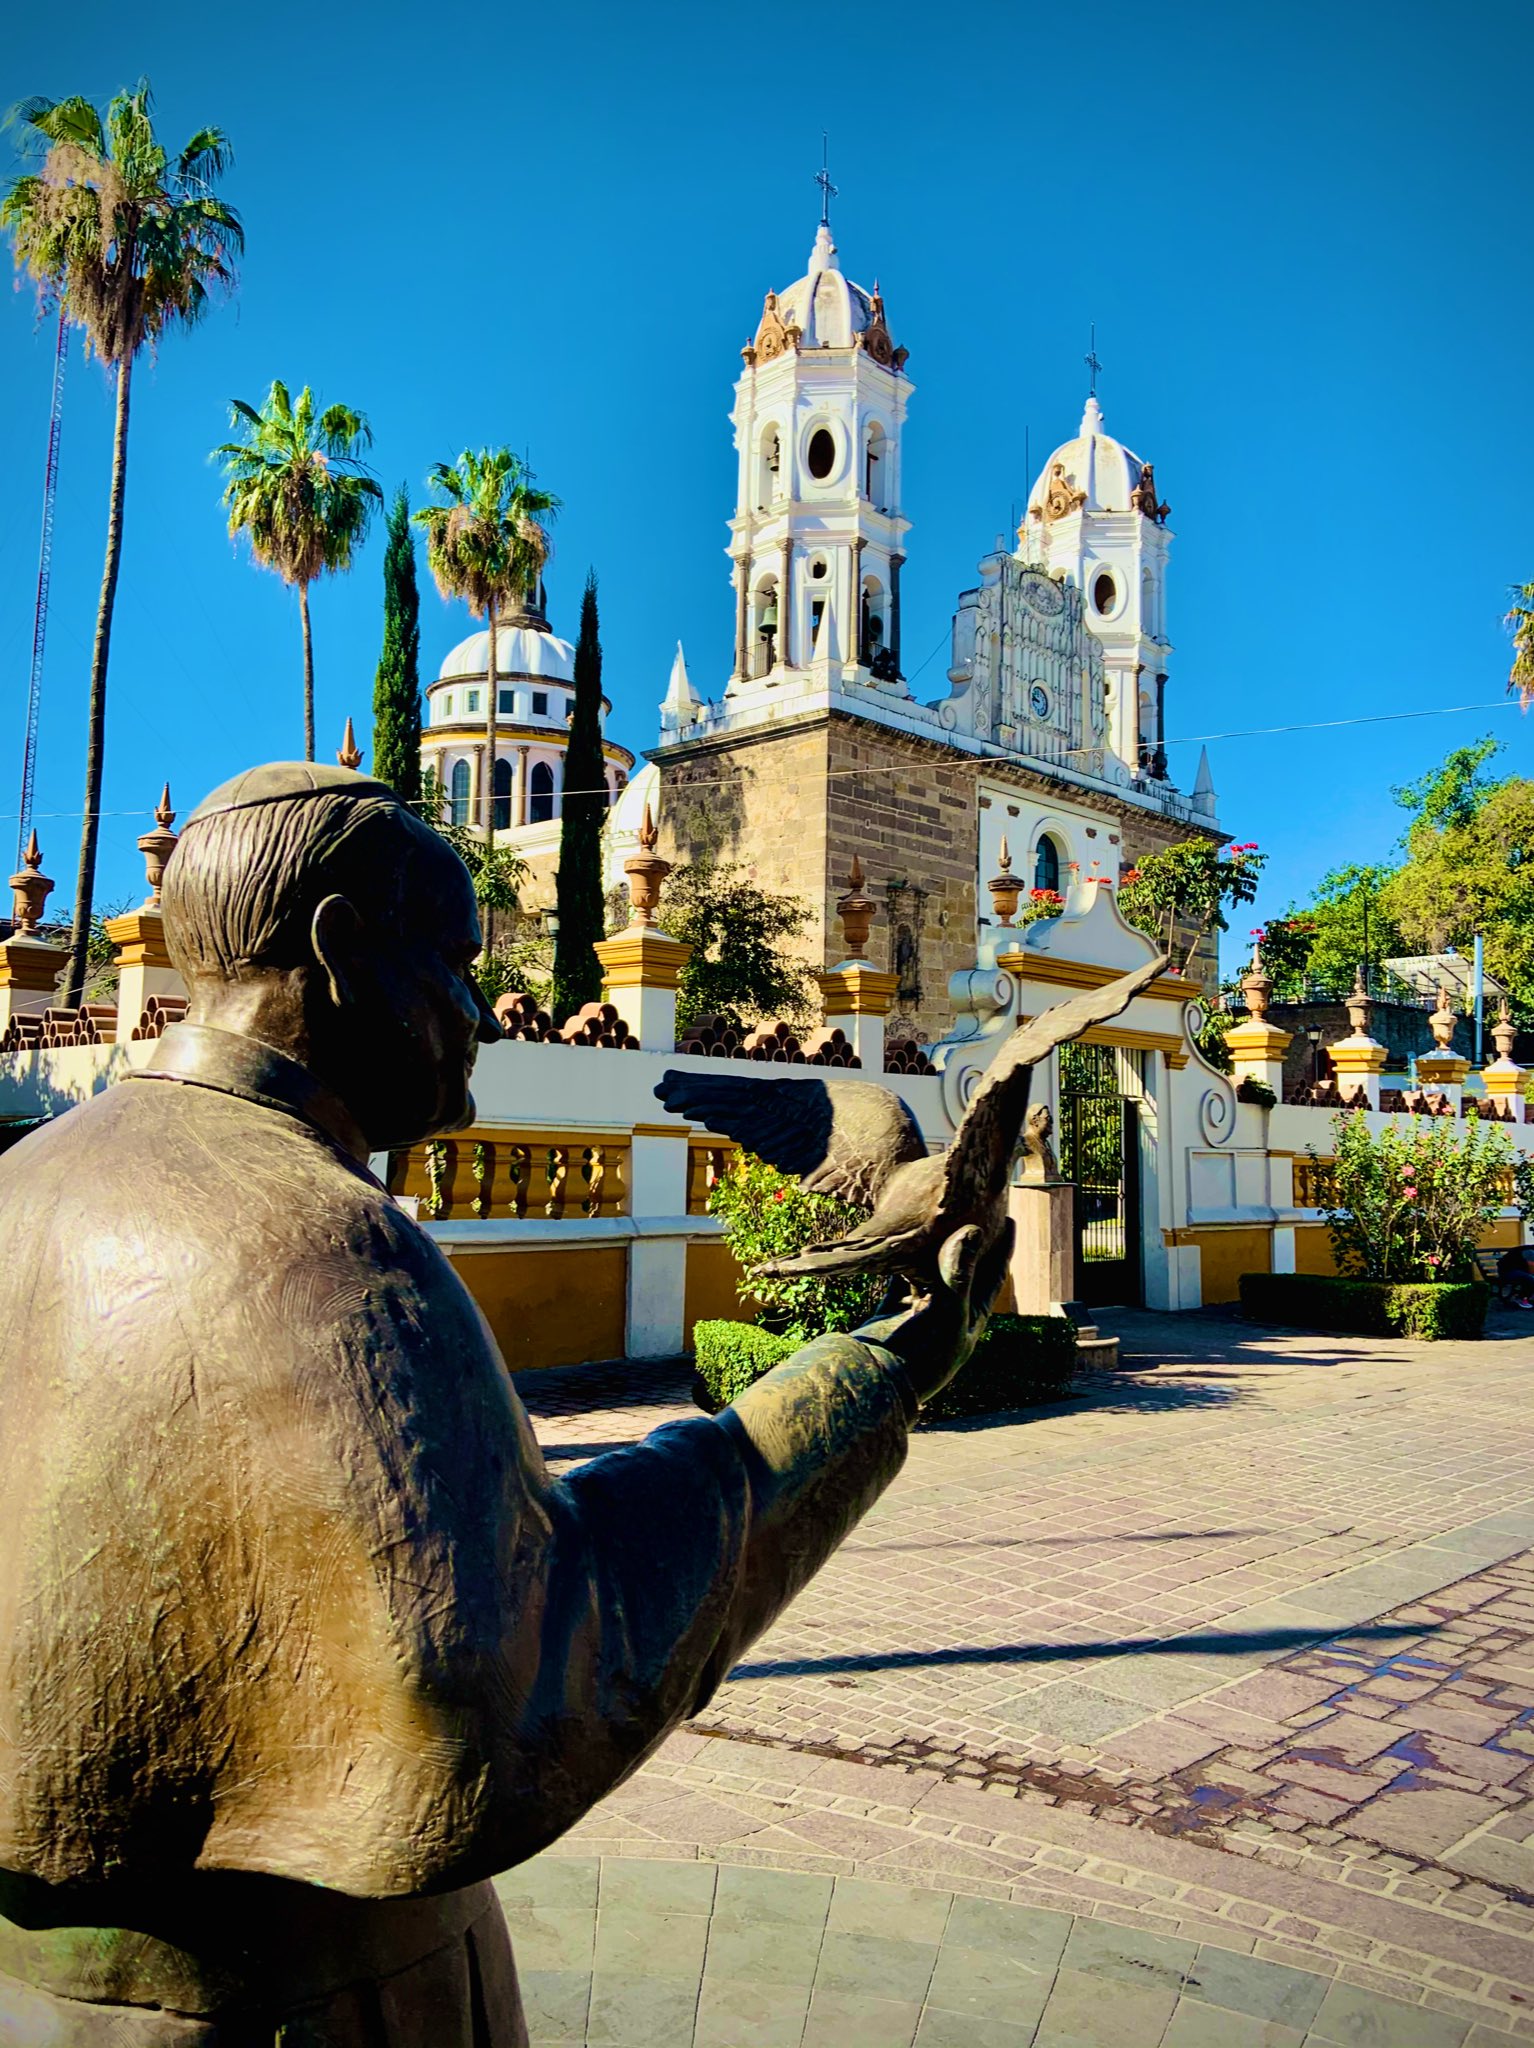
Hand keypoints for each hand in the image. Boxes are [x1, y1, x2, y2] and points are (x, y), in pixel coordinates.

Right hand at [855, 1215, 1013, 1407]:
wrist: (874, 1384)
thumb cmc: (921, 1356)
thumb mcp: (948, 1313)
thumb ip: (959, 1272)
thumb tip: (973, 1229)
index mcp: (971, 1320)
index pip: (994, 1275)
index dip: (1003, 1247)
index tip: (1008, 1216)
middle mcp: (947, 1315)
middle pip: (961, 1269)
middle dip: (964, 1240)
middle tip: (967, 1207)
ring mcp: (918, 1314)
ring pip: (928, 1272)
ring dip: (930, 1248)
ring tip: (934, 1216)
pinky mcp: (891, 1313)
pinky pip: (897, 1279)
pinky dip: (899, 1261)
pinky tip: (899, 1240)